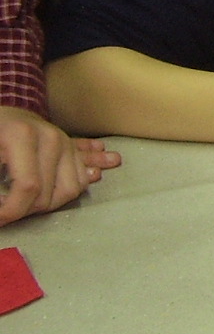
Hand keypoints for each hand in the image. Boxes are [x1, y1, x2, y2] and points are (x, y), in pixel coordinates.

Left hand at [0, 106, 120, 224]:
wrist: (7, 113)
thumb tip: (2, 206)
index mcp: (23, 136)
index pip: (28, 186)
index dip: (13, 210)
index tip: (0, 221)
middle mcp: (52, 139)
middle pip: (48, 193)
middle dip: (26, 211)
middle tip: (8, 212)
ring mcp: (67, 144)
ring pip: (71, 190)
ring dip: (49, 205)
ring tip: (28, 206)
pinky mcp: (74, 149)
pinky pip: (83, 178)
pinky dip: (79, 187)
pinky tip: (71, 189)